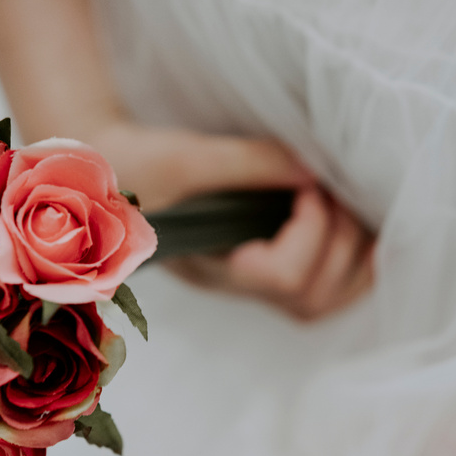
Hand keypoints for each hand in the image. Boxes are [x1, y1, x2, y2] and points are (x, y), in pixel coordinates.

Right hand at [0, 0, 374, 321]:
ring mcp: (252, 280)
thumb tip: (314, 167)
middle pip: (315, 299)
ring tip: (342, 202)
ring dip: (354, 252)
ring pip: (328, 300)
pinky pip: (328, 284)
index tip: (306, 184)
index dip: (313, 231)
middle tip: (331, 192)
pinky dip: (352, 256)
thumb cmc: (131, 166)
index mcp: (210, 264)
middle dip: (342, 242)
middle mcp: (235, 282)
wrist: (102, 173)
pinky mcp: (265, 263)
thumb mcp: (183, 155)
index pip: (284, 277)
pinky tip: (348, 217)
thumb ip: (248, 161)